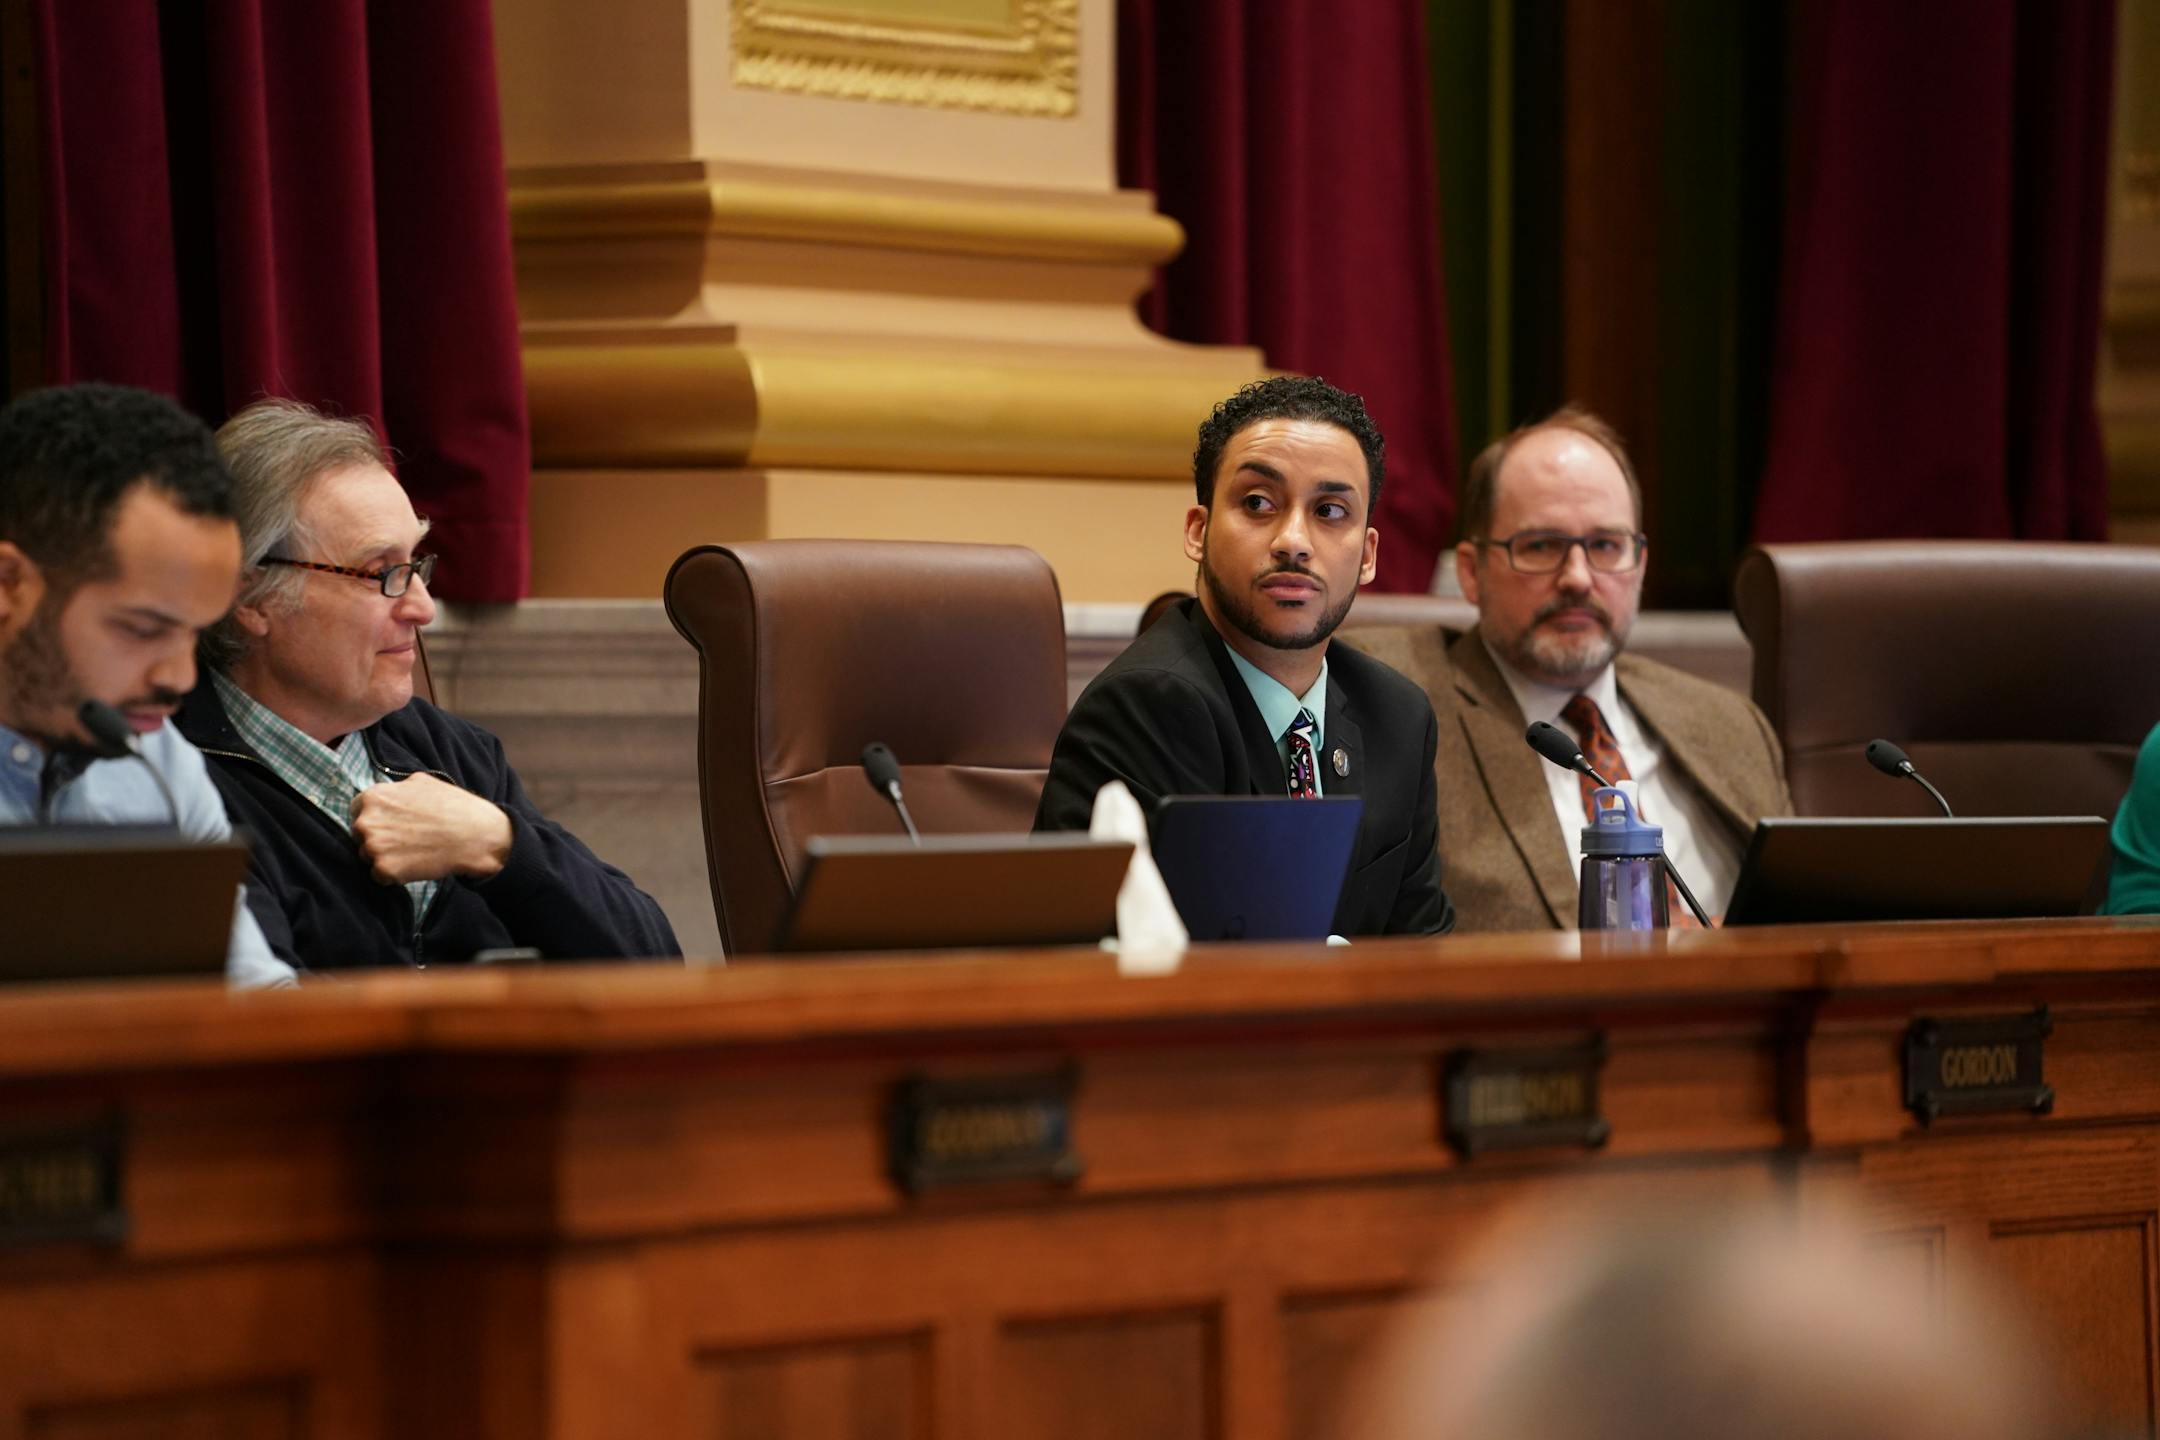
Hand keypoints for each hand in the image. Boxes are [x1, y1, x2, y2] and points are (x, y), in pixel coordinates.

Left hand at [350, 773, 512, 884]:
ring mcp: (374, 847)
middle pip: (360, 835)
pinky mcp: (384, 870)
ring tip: (413, 851)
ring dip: (385, 857)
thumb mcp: (422, 781)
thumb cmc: (453, 806)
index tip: (391, 824)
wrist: (476, 836)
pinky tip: (415, 863)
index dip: (375, 818)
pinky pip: (379, 876)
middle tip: (405, 839)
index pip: (357, 810)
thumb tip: (389, 790)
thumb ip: (396, 787)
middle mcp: (367, 821)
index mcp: (373, 797)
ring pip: (367, 856)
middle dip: (378, 838)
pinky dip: (394, 874)